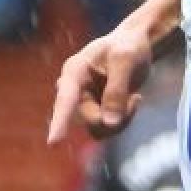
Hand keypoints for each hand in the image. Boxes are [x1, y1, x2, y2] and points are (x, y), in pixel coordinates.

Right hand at [48, 26, 150, 142]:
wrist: (135, 47)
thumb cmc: (128, 47)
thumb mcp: (125, 60)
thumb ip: (116, 90)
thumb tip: (108, 123)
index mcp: (74, 72)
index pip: (65, 100)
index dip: (59, 122)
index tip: (53, 143)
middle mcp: (74, 90)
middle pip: (90, 119)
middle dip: (116, 116)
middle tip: (136, 99)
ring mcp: (84, 102)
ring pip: (98, 128)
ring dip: (121, 120)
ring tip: (135, 98)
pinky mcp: (95, 111)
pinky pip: (106, 128)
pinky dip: (123, 120)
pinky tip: (132, 100)